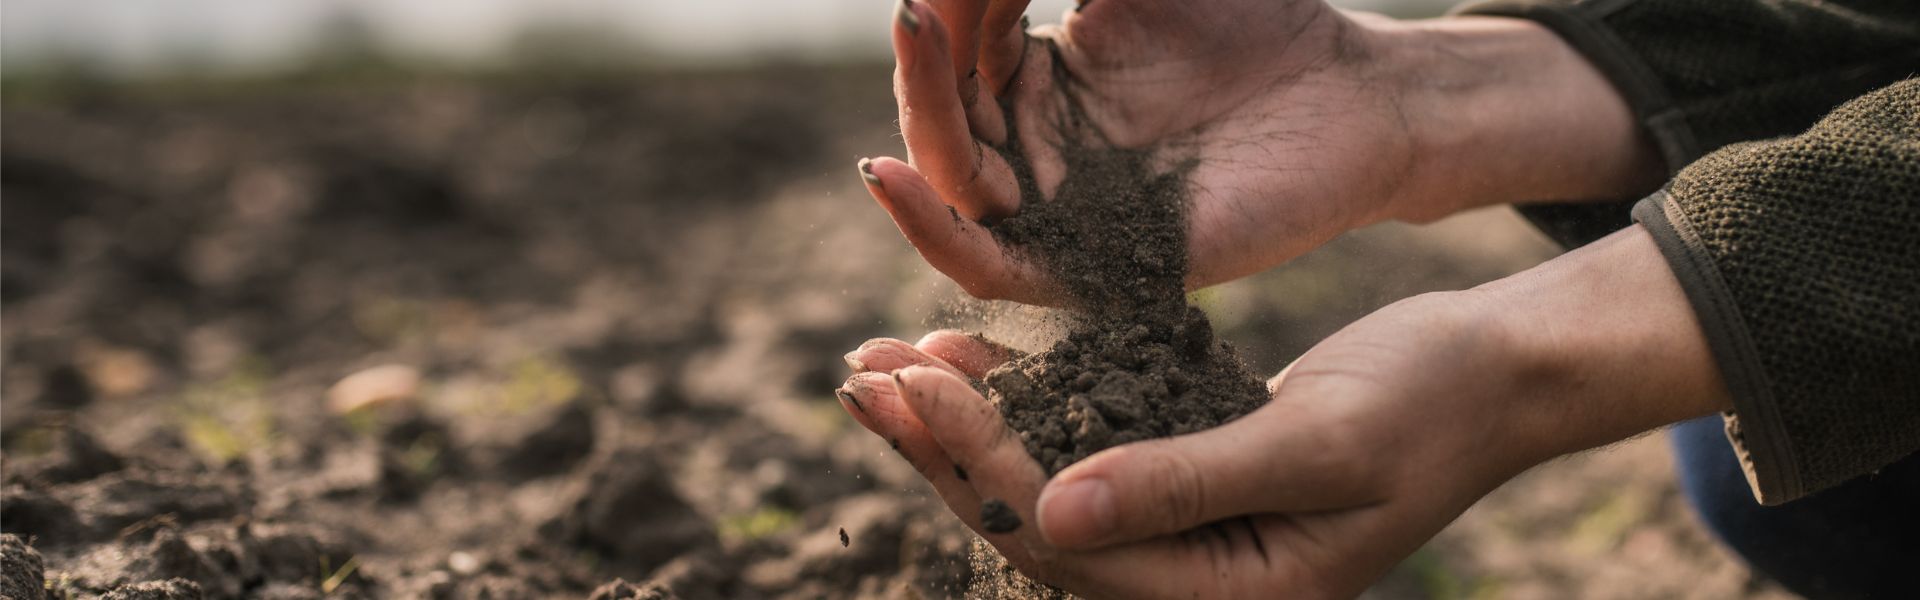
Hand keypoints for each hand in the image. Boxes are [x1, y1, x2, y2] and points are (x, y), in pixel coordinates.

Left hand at [837, 226, 1728, 597]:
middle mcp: (1197, 580)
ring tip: (887, 364)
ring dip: (968, 425)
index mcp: (1231, 598)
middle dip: (945, 452)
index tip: (913, 389)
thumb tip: (1056, 512)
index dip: (982, 467)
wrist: (1496, 373)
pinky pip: (1085, 448)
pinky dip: (1026, 403)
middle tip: (861, 377)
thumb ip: (1185, 484)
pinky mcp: (1187, 477)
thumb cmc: (1430, 406)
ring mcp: (1190, 532)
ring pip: (1050, 483)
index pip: (1071, 541)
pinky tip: (967, 359)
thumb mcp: (1315, 446)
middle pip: (1038, 522)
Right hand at [858, 1, 1661, 302]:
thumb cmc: (1259, 20)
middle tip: (916, 11)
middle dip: (921, 69)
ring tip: (915, 42)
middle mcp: (1042, 155)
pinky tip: (893, 174)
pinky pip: (992, 268)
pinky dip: (932, 229)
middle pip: (941, 127)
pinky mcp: (1096, 270)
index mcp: (1044, 84)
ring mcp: (1066, 214)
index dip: (944, 20)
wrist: (1357, 94)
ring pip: (952, 191)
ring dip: (917, 126)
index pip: (958, 59)